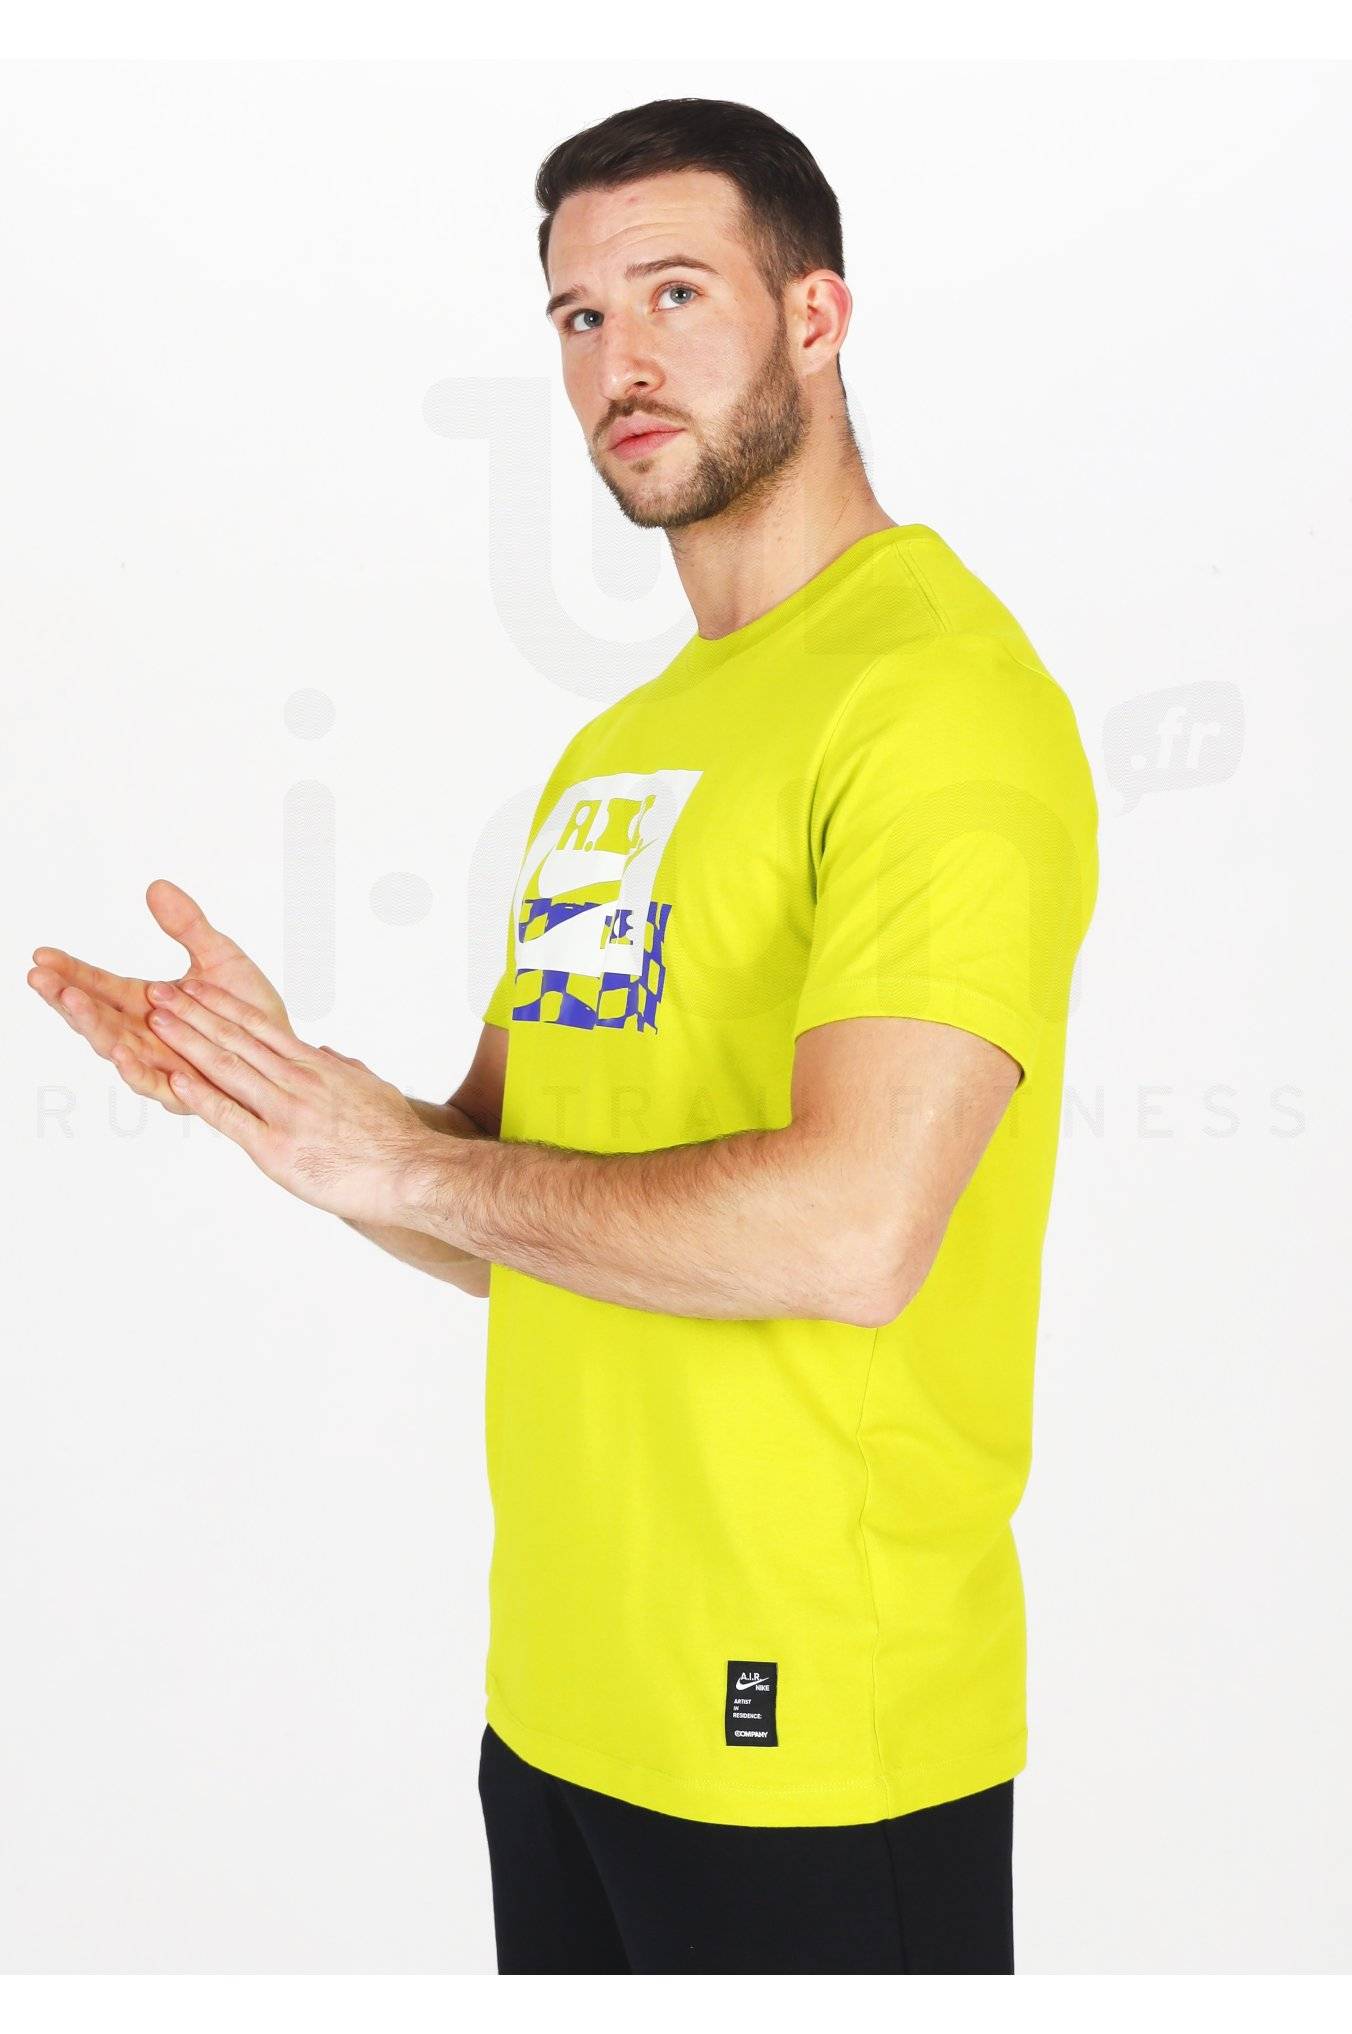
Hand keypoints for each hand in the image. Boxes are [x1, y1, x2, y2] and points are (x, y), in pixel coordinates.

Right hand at [28, 878, 295, 1116]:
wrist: (285, 1050)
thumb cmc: (249, 1010)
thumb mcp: (219, 956)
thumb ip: (188, 925)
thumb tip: (158, 887)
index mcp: (147, 1004)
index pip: (100, 986)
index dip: (71, 971)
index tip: (42, 955)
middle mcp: (147, 1036)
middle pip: (97, 1018)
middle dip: (66, 997)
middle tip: (40, 977)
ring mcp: (163, 1064)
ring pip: (116, 1049)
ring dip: (92, 1026)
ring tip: (73, 1003)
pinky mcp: (186, 1091)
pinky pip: (155, 1085)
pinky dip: (136, 1070)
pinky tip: (121, 1054)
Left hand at [138, 974, 437, 1226]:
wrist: (414, 1172)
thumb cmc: (397, 1138)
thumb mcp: (372, 1089)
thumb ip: (344, 1069)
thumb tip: (324, 1053)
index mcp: (316, 1068)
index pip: (260, 1027)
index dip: (222, 1005)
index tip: (194, 986)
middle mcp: (297, 1082)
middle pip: (235, 1039)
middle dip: (192, 1013)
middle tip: (158, 991)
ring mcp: (285, 1113)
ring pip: (227, 1069)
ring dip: (188, 1043)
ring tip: (155, 1021)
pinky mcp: (277, 1150)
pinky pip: (231, 1119)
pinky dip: (201, 1098)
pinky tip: (174, 1080)